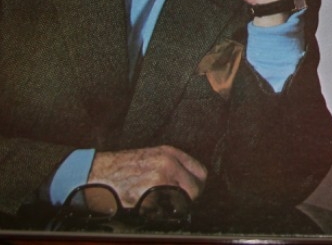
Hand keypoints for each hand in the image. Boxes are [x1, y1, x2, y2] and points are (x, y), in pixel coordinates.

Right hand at [88, 145, 206, 207]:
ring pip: (183, 200)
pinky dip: (159, 212)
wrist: (96, 173)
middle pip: (195, 188)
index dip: (197, 185)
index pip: (200, 172)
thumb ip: (172, 166)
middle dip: (188, 198)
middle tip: (177, 203)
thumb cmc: (121, 167)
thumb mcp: (151, 156)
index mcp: (170, 153)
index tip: (191, 192)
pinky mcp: (149, 194)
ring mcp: (159, 178)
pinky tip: (147, 207)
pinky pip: (164, 209)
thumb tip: (188, 182)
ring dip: (174, 206)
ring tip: (159, 204)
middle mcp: (168, 163)